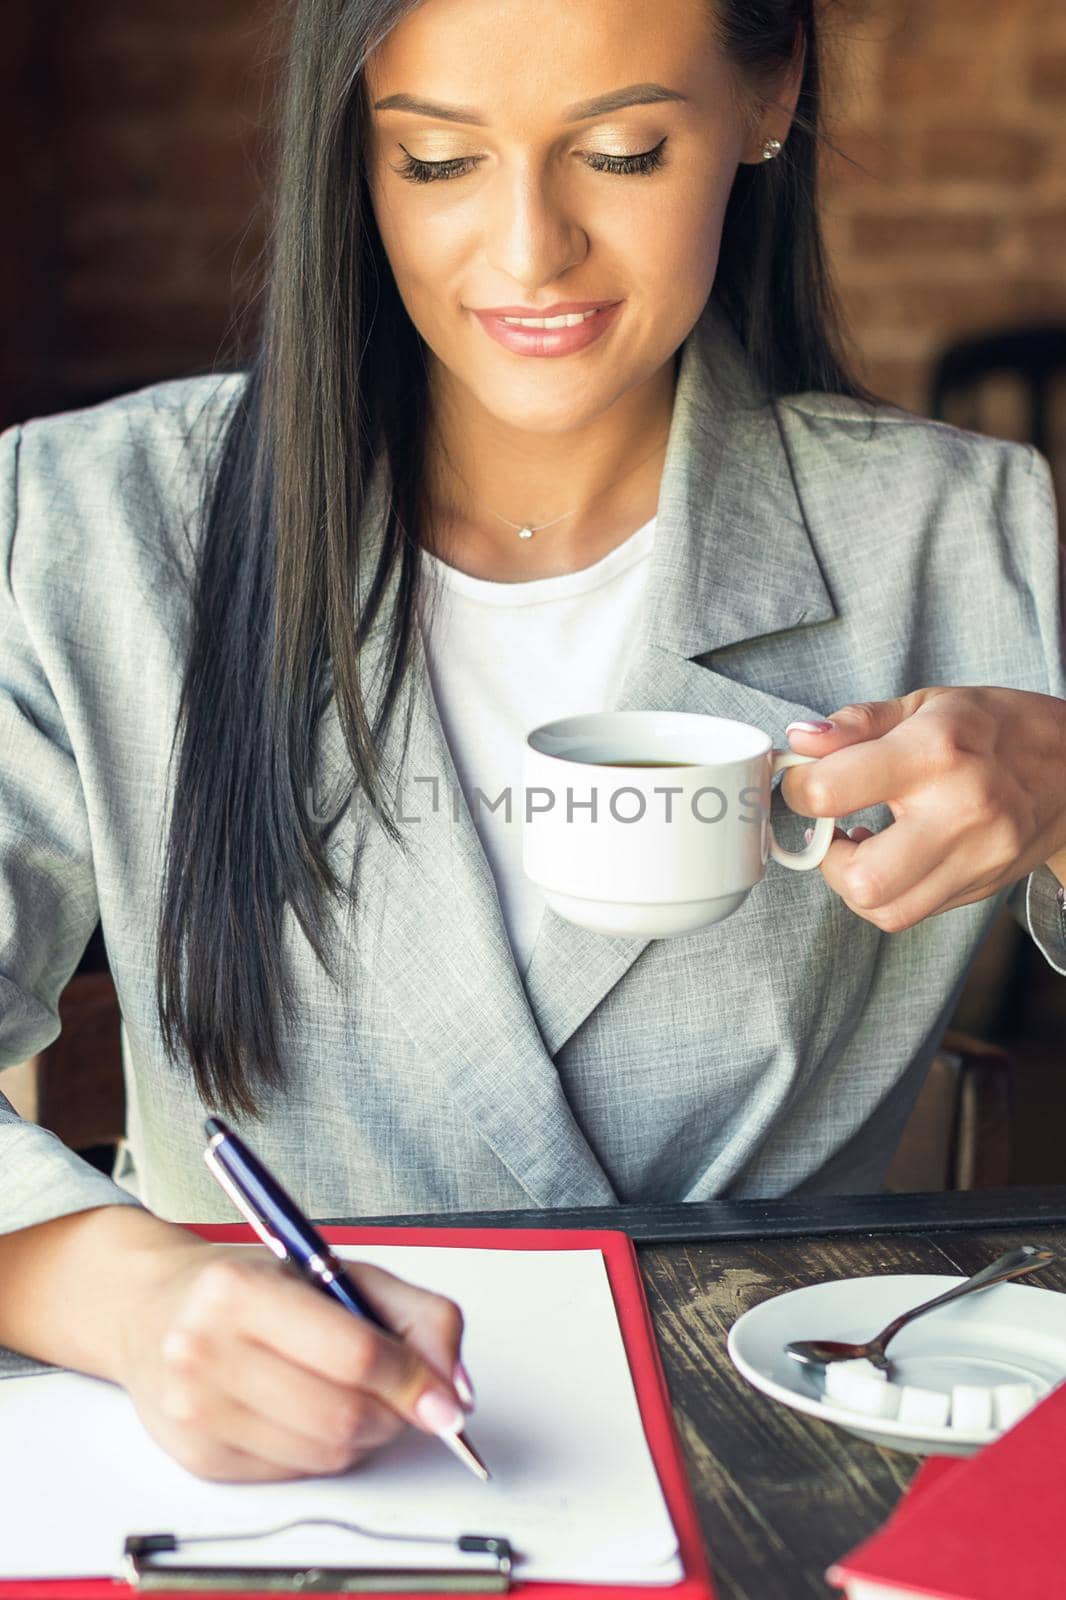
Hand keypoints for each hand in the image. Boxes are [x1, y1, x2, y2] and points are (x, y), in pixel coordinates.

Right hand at [116, 1238, 471, 1481]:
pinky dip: (324, 1449)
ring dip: (365, 1434)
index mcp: (239, 1289)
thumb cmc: (250, 1283)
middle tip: (406, 1394)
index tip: (447, 1399)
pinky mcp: (198, 1457)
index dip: (413, 1380)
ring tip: (355, 1393)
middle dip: (394, 1412)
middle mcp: (206, 1350)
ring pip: (325, 1452)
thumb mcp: (335, 1268)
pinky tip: (310, 1410)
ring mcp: (195, 1410)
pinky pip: (296, 1473)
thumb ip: (414, 1314)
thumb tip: (454, 1386)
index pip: (353, 1352)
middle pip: (342, 1414)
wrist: (152, 1308)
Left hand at [780, 686, 1065, 932]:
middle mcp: (959, 812)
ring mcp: (977, 858)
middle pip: (861, 878)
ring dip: (853, 883)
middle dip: (826, 857)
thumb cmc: (999, 727)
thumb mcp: (928, 704)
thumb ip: (856, 724)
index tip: (801, 782)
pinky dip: (887, 893)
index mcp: (935, 753)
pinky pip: (913, 912)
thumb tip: (799, 742)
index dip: (797, 789)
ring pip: (885, 910)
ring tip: (860, 845)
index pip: (831, 791)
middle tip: (831, 827)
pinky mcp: (982, 886)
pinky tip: (892, 857)